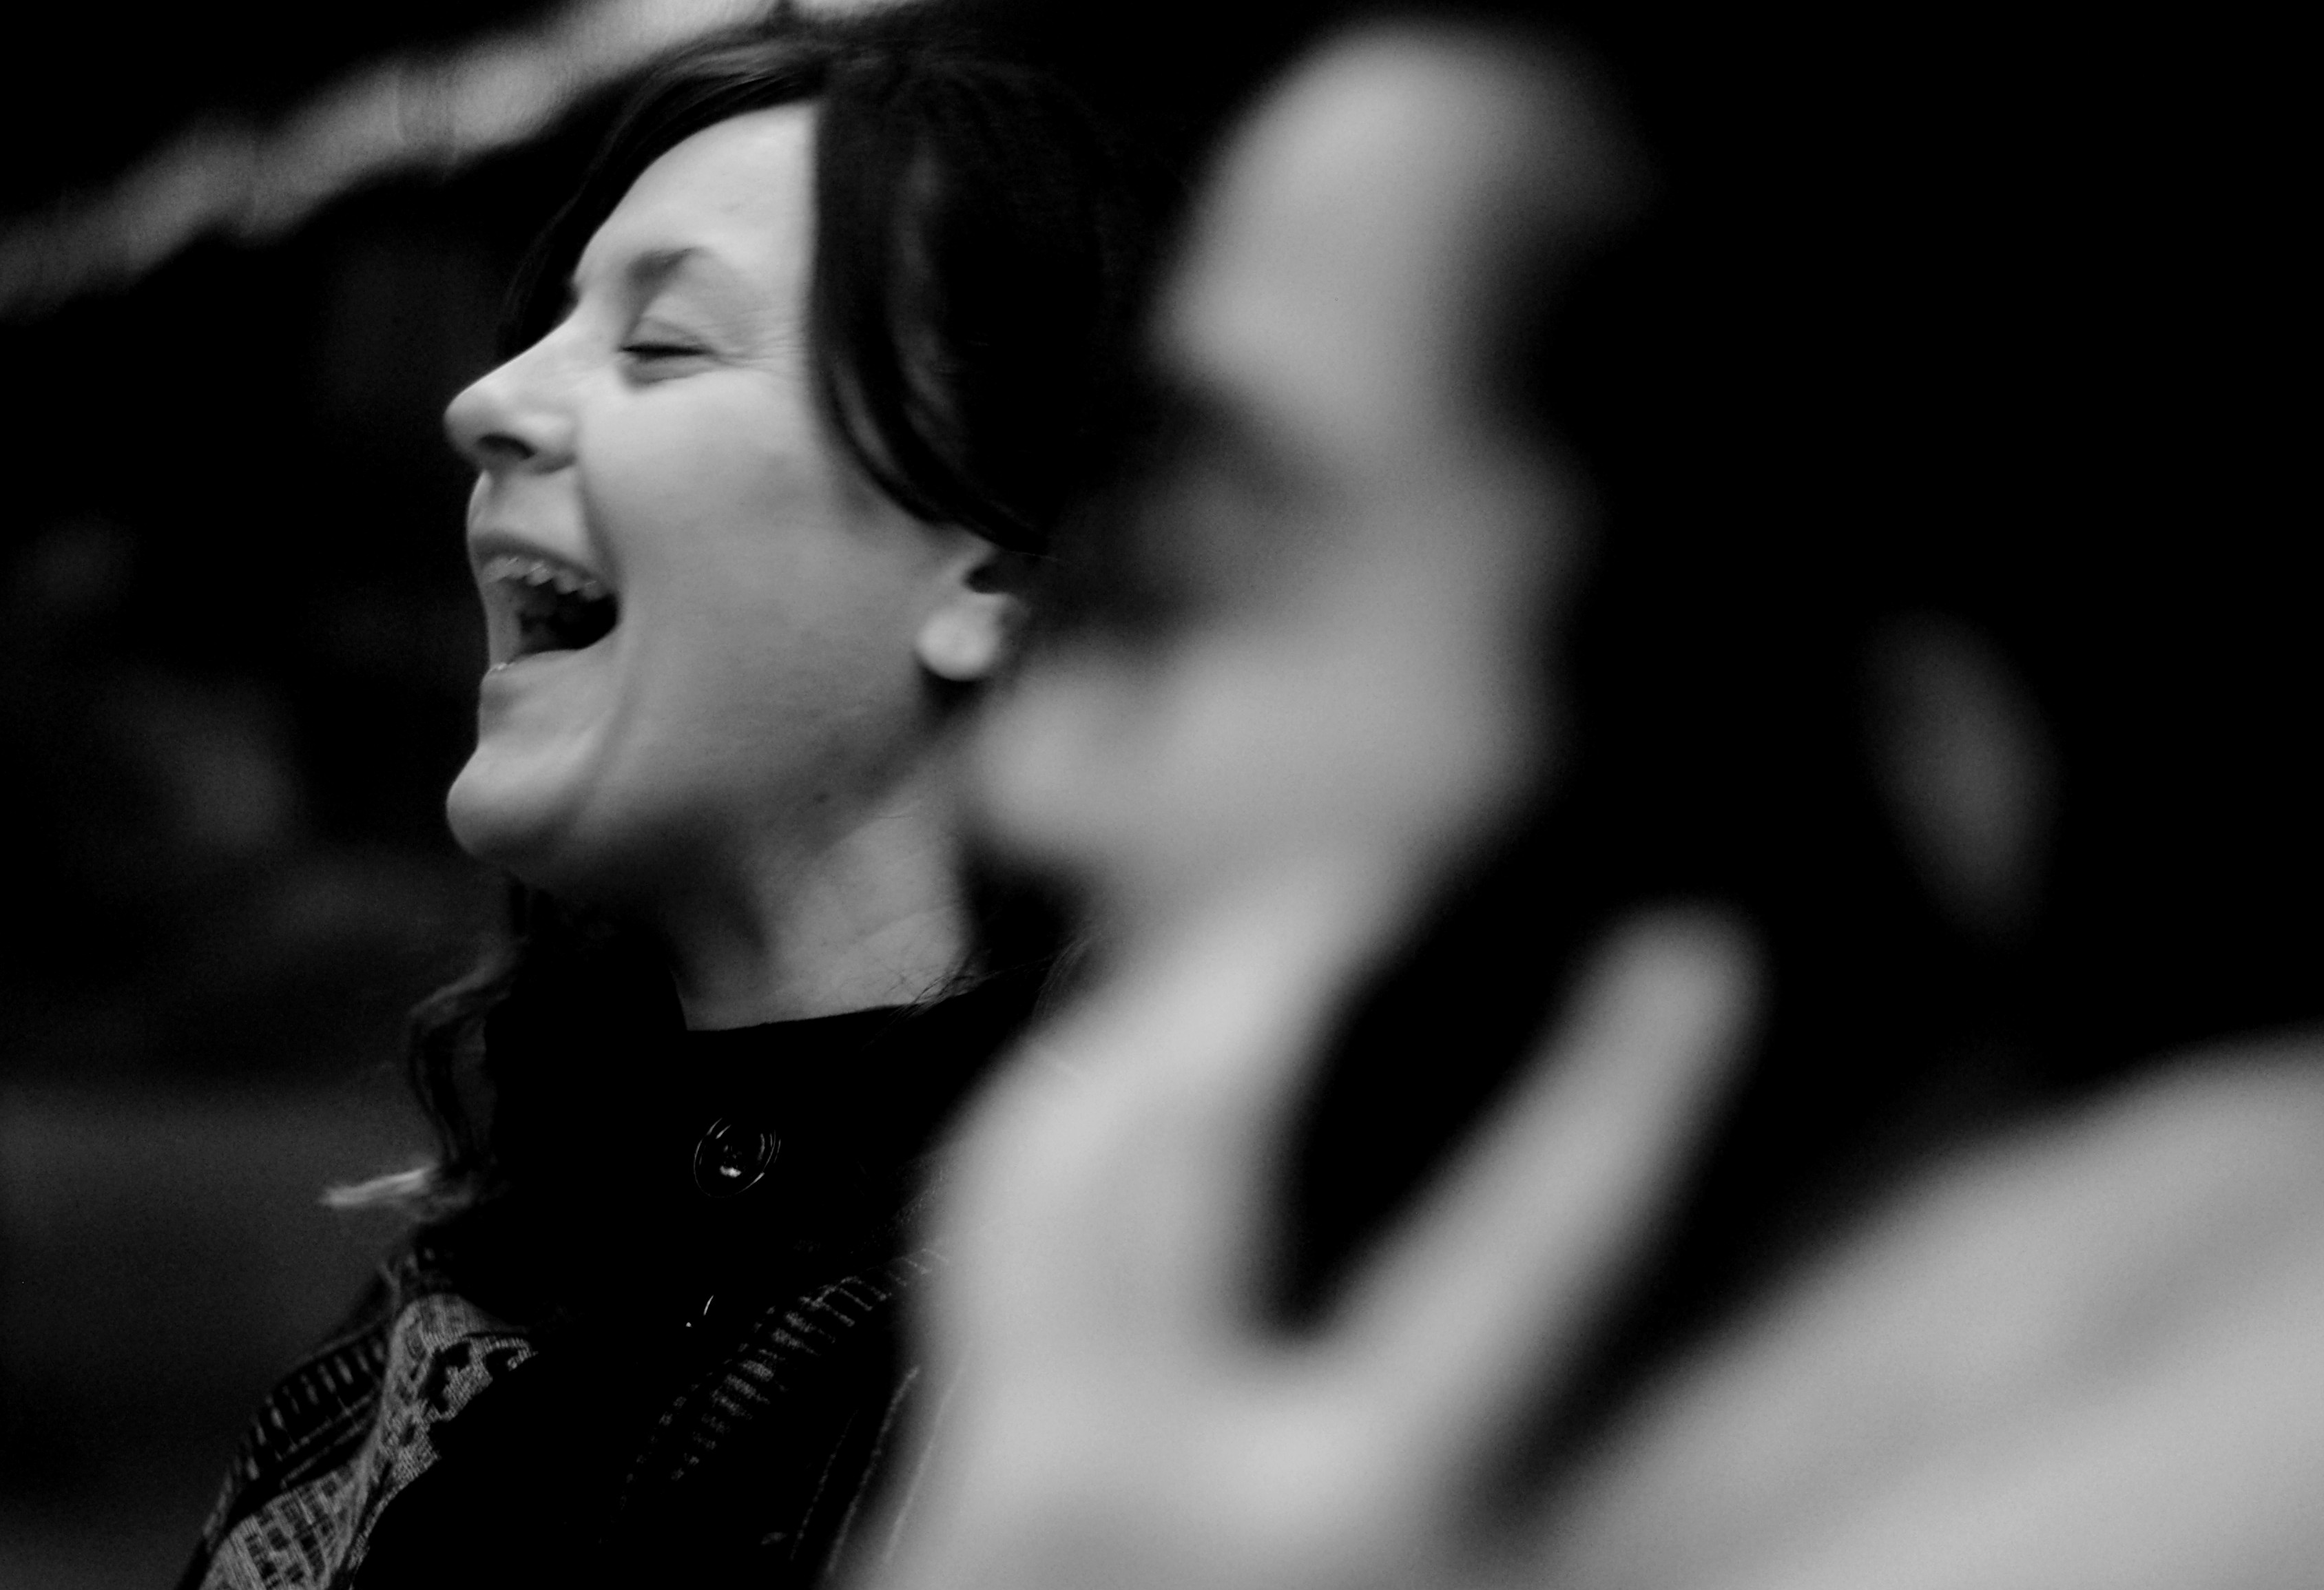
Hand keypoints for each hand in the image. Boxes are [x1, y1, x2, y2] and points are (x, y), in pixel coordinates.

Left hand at [875, 882, 1756, 1589]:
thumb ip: (1614, 1500)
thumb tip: (1742, 1384)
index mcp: (1331, 1516)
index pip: (1517, 1247)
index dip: (1625, 1085)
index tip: (1688, 967)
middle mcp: (1148, 1457)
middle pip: (1210, 1116)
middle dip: (1302, 951)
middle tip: (1385, 871)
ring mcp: (1017, 1447)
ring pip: (1057, 1137)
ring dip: (1152, 1009)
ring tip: (1236, 938)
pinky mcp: (948, 1460)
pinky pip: (982, 1222)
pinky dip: (1048, 1112)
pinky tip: (1100, 1078)